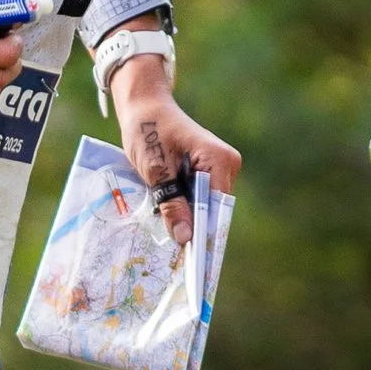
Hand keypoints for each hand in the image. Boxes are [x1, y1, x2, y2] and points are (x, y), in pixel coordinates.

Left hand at [110, 59, 238, 246]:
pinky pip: (200, 197)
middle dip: (195, 228)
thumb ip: (171, 205)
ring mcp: (219, 167)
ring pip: (206, 205)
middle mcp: (227, 164)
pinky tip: (169, 217)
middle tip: (176, 258)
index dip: (205, 234)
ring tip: (169, 237)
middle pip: (214, 209)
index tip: (193, 262)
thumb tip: (185, 240)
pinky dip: (184, 207)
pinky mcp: (208, 171)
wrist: (143, 107)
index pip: (217, 207)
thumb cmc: (147, 131)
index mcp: (219, 160)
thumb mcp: (155, 171)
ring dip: (187, 218)